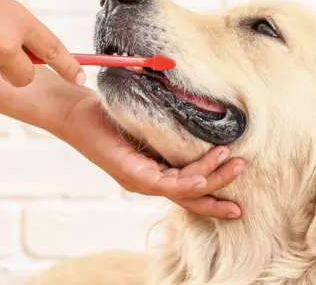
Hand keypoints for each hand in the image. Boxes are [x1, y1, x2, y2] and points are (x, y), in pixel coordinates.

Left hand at [58, 95, 244, 218]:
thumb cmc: (108, 113)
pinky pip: (163, 182)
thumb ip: (170, 128)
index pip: (188, 189)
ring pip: (182, 190)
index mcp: (152, 172)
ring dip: (211, 180)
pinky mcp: (129, 172)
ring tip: (235, 165)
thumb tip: (204, 115)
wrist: (72, 110)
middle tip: (242, 205)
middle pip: (189, 197)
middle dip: (218, 198)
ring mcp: (138, 179)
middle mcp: (146, 181)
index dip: (212, 195)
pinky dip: (186, 181)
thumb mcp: (148, 120)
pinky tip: (202, 178)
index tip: (237, 200)